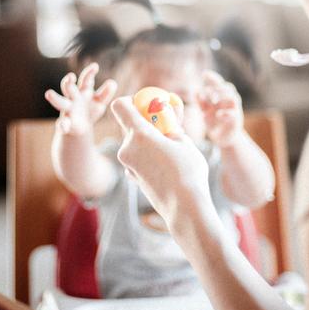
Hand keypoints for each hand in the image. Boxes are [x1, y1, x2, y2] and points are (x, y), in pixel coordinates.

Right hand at [44, 63, 116, 135]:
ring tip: (49, 93)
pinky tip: (63, 126)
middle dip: (68, 82)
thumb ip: (106, 93)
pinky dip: (62, 125)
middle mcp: (73, 98)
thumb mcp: (100, 101)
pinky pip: (62, 124)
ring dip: (55, 98)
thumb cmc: (90, 110)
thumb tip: (112, 83)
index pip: (85, 80)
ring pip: (60, 102)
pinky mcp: (66, 124)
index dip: (89, 73)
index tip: (95, 66)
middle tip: (70, 77)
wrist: (81, 128)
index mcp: (83, 91)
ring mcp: (68, 110)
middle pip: (69, 88)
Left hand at [111, 97, 212, 230]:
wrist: (184, 208)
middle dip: (146, 122)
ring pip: (134, 142)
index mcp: (139, 134)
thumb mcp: (184, 142)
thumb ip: (171, 128)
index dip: (131, 101)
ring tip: (171, 148)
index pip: (120, 106)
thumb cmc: (188, 172)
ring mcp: (127, 164)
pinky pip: (137, 157)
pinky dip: (147, 155)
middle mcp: (127, 148)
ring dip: (148, 140)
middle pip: (129, 125)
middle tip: (166, 126)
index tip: (147, 105)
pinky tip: (166, 164)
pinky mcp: (132, 177)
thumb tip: (168, 122)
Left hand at [197, 70, 243, 147]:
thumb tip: (196, 91)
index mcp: (222, 98)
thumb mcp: (205, 111)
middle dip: (217, 88)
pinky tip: (218, 115)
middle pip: (229, 88)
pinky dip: (226, 113)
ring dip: (223, 97)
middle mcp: (230, 102)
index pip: (220, 84)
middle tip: (207, 93)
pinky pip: (234, 114)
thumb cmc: (214, 123)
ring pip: (234, 98)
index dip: (214, 78)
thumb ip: (201, 102)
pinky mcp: (236, 122)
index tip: (204, 74)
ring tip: (213, 101)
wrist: (224, 138)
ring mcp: (235, 111)